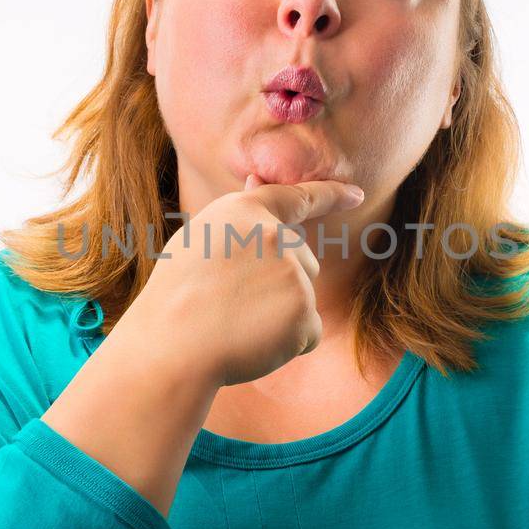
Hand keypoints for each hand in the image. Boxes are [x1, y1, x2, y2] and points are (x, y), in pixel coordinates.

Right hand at [125, 170, 365, 389]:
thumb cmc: (176, 297)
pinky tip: (253, 343)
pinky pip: (308, 333)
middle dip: (280, 286)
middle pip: (303, 262)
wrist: (171, 346)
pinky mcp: (304, 312)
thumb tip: (256, 181)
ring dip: (281, 318)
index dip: (331, 194)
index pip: (298, 197)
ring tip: (236, 323)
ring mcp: (293, 273)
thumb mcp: (202, 241)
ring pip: (304, 300)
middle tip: (231, 304)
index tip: (357, 195)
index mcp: (246, 211)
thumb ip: (240, 218)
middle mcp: (276, 235)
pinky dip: (288, 345)